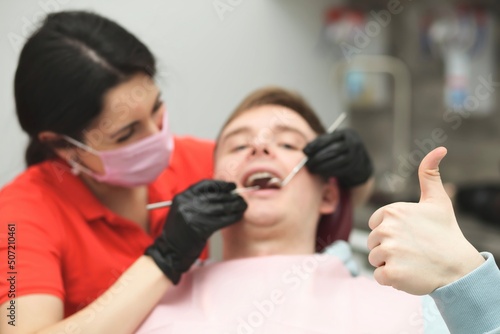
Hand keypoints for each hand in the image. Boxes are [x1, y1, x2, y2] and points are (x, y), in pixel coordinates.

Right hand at [145, 180, 246, 283]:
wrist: (170, 251)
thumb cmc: (180, 232)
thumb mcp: (183, 210)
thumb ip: (197, 201)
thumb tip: (223, 193)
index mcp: (182, 197)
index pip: (205, 185)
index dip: (221, 184)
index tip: (231, 186)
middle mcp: (187, 204)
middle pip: (215, 195)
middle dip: (231, 196)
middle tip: (241, 198)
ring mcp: (194, 215)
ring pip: (221, 207)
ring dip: (235, 206)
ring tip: (243, 206)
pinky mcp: (201, 228)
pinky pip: (223, 220)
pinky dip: (233, 217)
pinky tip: (238, 216)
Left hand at [303, 128, 372, 187]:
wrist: (358, 160)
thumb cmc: (340, 148)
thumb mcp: (333, 141)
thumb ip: (321, 143)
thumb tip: (305, 150)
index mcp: (347, 133)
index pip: (330, 138)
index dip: (316, 145)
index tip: (305, 151)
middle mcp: (354, 143)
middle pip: (334, 150)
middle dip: (318, 157)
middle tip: (307, 163)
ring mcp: (356, 156)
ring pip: (337, 161)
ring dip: (322, 166)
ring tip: (312, 169)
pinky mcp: (355, 167)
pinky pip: (340, 170)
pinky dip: (329, 171)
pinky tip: (321, 172)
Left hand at [367, 147, 484, 294]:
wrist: (459, 268)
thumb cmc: (445, 233)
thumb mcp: (437, 200)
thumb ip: (429, 174)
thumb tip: (439, 148)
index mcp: (392, 211)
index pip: (375, 225)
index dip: (390, 233)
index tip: (409, 236)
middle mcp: (387, 229)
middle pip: (372, 243)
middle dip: (389, 249)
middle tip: (412, 250)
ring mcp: (388, 252)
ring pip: (375, 260)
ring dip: (390, 264)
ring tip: (411, 261)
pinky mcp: (390, 274)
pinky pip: (379, 277)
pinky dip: (391, 279)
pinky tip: (409, 273)